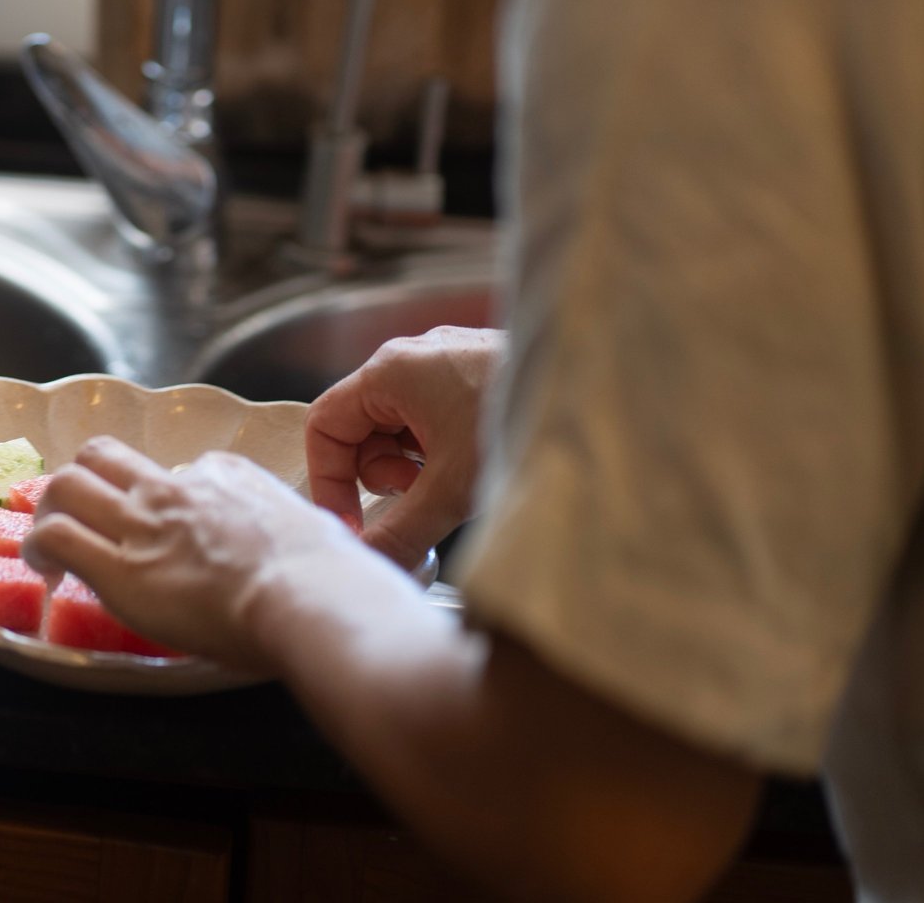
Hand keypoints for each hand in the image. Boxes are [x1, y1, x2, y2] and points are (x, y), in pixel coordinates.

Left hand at [22, 435, 369, 671]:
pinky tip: (45, 569)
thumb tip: (302, 541)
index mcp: (228, 477)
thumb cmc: (330, 578)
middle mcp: (177, 490)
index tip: (161, 526)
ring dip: (50, 509)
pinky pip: (57, 536)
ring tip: (48, 542)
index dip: (160, 497)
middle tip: (79, 514)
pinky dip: (39, 547)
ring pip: (68, 484)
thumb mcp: (316, 529)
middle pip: (105, 456)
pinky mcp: (120, 569)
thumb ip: (292, 528)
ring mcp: (144, 524)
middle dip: (85, 480)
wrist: (311, 598)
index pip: (178, 472)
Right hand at [307, 326, 504, 569]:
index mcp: (390, 371)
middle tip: (417, 497)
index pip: (324, 426)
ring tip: (451, 479)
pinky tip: (473, 462)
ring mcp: (445, 362)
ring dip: (413, 464)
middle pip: (361, 428)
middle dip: (381, 474)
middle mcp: (412, 358)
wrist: (600, 393)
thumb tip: (371, 564)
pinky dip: (441, 449)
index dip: (329, 481)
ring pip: (399, 427)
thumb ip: (400, 532)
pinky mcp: (474, 373)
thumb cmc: (519, 420)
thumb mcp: (450, 489)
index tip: (351, 522)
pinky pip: (432, 418)